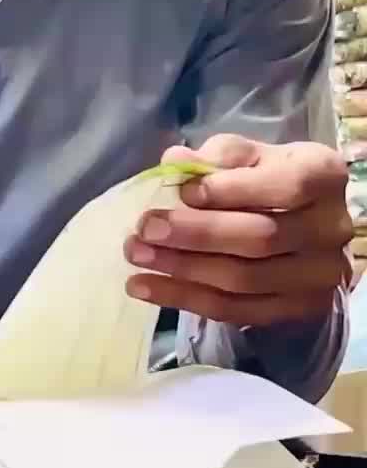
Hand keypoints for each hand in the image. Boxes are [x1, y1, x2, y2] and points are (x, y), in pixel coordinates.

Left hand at [124, 135, 352, 327]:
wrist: (303, 226)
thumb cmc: (268, 179)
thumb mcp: (248, 155)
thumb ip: (216, 156)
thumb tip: (175, 161)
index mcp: (324, 176)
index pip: (284, 187)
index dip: (230, 191)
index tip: (182, 192)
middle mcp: (331, 229)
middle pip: (260, 238)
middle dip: (195, 234)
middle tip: (145, 228)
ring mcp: (319, 276)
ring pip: (244, 279)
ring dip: (182, 269)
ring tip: (136, 255)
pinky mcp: (297, 310)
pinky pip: (236, 311)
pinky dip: (185, 299)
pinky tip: (146, 287)